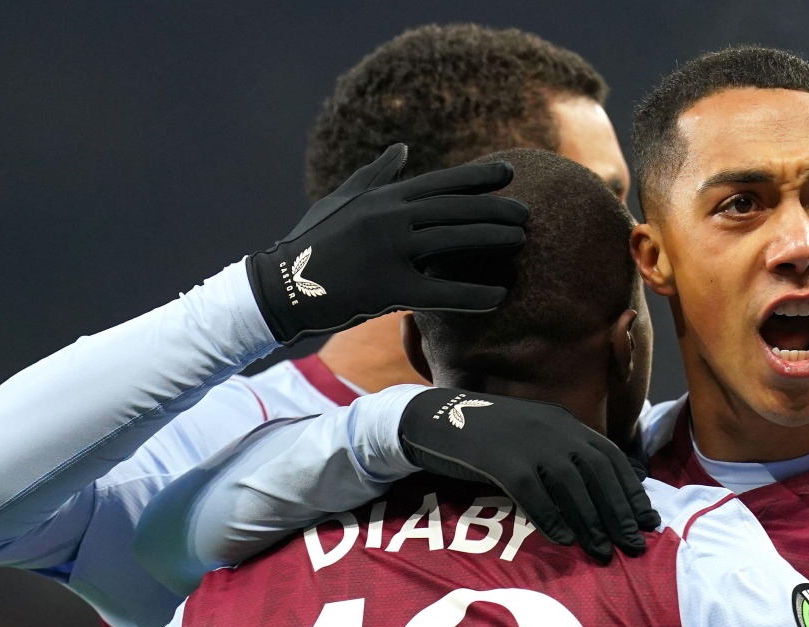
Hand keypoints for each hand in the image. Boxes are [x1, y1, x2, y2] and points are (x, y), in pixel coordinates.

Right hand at [247, 144, 529, 343]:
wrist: (281, 287)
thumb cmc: (313, 243)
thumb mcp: (342, 201)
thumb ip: (376, 174)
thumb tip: (401, 148)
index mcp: (383, 198)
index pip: (441, 182)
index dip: (477, 177)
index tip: (509, 171)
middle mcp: (390, 218)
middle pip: (455, 209)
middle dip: (495, 209)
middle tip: (527, 214)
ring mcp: (390, 251)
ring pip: (453, 241)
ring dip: (492, 240)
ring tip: (522, 242)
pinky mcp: (388, 288)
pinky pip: (440, 291)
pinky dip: (472, 294)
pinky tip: (498, 296)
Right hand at [398, 388, 660, 561]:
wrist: (434, 418)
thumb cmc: (487, 436)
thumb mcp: (533, 435)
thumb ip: (563, 454)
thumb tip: (599, 493)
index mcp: (563, 422)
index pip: (610, 456)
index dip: (631, 490)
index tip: (647, 520)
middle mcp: (551, 428)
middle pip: (597, 473)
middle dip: (619, 512)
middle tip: (633, 545)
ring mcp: (525, 442)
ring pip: (570, 484)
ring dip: (591, 521)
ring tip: (603, 551)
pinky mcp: (498, 459)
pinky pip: (532, 492)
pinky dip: (551, 517)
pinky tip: (564, 540)